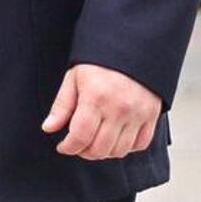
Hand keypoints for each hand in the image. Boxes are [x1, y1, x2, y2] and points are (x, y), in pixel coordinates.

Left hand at [42, 64, 161, 158]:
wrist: (131, 49)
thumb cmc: (100, 62)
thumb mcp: (73, 78)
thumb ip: (62, 106)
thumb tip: (48, 128)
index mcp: (95, 98)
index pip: (80, 136)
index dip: (69, 147)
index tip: (63, 147)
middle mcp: (118, 109)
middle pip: (100, 148)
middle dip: (84, 152)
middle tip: (77, 146)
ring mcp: (137, 114)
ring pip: (120, 150)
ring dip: (104, 152)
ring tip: (94, 143)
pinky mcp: (151, 116)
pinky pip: (140, 144)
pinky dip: (126, 148)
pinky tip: (115, 139)